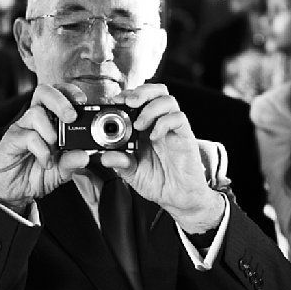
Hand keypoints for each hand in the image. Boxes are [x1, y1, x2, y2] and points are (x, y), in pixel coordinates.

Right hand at [0, 84, 90, 212]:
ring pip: (36, 113)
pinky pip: (28, 136)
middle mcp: (36, 120)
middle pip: (44, 92)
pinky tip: (46, 162)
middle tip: (71, 117)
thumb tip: (86, 155)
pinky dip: (42, 150)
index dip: (70, 92)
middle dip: (61, 101)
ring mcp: (22, 127)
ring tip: (55, 149)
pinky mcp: (12, 139)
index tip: (82, 101)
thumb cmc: (37, 174)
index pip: (59, 94)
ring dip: (50, 132)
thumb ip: (73, 162)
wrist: (16, 193)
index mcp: (50, 120)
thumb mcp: (63, 171)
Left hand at [99, 84, 224, 233]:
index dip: (128, 94)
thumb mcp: (132, 173)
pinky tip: (154, 136)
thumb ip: (120, 163)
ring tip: (139, 124)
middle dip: (141, 92)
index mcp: (146, 127)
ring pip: (168, 100)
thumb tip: (104, 156)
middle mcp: (160, 124)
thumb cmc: (158, 182)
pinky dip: (164, 123)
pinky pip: (179, 119)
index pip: (140, 99)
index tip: (114, 101)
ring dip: (151, 107)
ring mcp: (173, 129)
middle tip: (128, 103)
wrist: (179, 198)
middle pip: (157, 91)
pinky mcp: (185, 137)